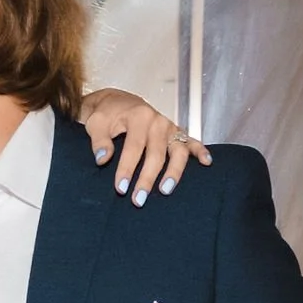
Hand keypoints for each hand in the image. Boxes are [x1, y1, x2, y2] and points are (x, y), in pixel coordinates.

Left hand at [84, 90, 208, 202]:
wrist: (118, 102)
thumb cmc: (107, 115)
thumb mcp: (96, 123)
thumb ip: (99, 140)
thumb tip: (102, 159)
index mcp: (138, 116)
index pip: (133, 147)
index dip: (127, 169)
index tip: (121, 188)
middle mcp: (158, 121)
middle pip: (156, 154)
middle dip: (147, 178)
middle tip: (138, 199)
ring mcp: (170, 127)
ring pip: (178, 151)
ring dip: (174, 172)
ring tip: (166, 190)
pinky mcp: (177, 132)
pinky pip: (192, 142)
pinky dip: (201, 151)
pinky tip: (206, 162)